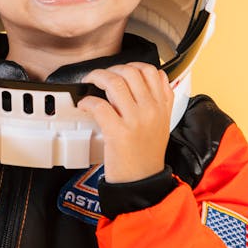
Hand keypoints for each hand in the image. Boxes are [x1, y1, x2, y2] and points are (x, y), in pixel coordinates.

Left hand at [78, 63, 172, 183]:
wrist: (143, 182)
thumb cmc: (147, 155)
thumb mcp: (162, 124)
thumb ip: (159, 101)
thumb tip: (146, 80)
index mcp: (163, 106)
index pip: (152, 71)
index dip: (132, 65)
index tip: (120, 70)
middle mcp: (151, 110)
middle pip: (131, 72)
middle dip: (111, 69)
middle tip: (101, 76)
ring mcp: (135, 120)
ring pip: (115, 83)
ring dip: (97, 77)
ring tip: (90, 83)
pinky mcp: (118, 132)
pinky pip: (99, 105)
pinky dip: (87, 101)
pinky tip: (85, 105)